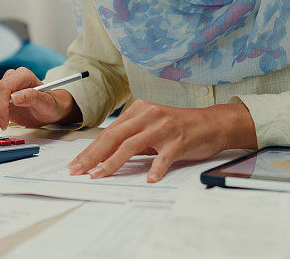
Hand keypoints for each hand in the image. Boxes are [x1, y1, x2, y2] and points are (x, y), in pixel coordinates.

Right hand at [0, 67, 80, 137]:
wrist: (50, 109)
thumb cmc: (50, 104)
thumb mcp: (46, 103)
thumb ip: (32, 97)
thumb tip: (15, 97)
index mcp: (22, 76)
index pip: (3, 87)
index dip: (0, 106)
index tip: (3, 123)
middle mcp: (9, 79)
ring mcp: (0, 88)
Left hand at [67, 99, 256, 182]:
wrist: (212, 124)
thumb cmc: (180, 127)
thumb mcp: (151, 127)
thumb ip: (131, 137)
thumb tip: (105, 155)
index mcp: (139, 110)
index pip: (109, 132)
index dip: (91, 149)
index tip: (77, 164)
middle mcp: (149, 115)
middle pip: (114, 137)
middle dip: (93, 156)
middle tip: (78, 170)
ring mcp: (164, 127)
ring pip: (132, 145)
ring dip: (113, 162)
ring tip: (100, 175)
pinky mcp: (179, 140)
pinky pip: (164, 157)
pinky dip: (156, 169)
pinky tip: (149, 179)